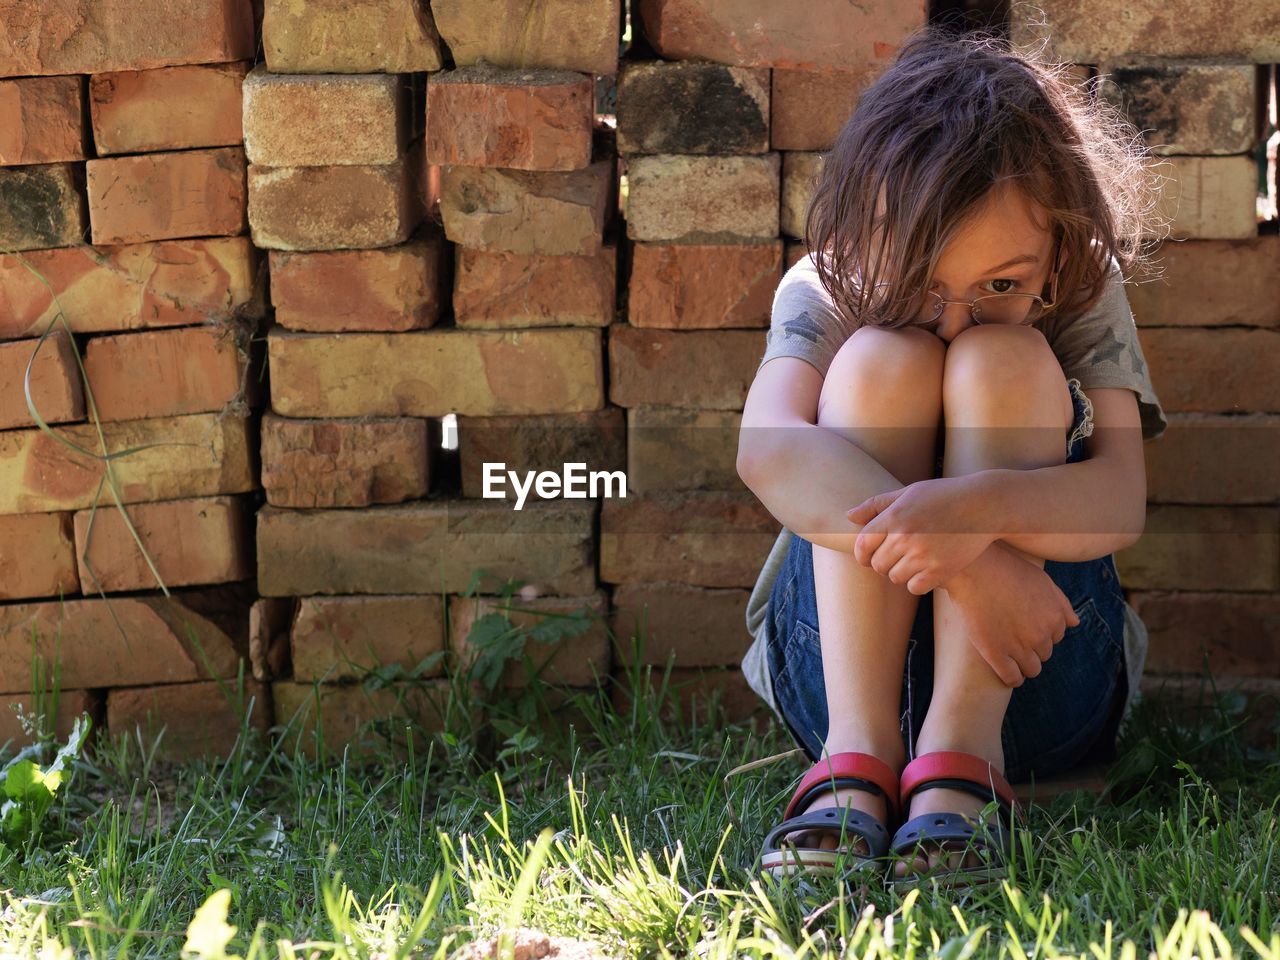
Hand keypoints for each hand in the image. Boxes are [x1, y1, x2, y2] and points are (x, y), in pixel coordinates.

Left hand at [847, 476, 995, 595]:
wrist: (984, 506)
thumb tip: (849, 516)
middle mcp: (905, 537)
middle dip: (882, 563)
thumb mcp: (908, 493)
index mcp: (894, 516)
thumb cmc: (943, 496)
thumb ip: (876, 505)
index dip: (862, 554)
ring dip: (900, 572)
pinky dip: (917, 582)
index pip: (862, 544)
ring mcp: (923, 555)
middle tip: (896, 556)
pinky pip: (914, 587)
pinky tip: (925, 570)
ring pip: (895, 577)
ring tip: (913, 561)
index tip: (867, 557)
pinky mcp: (940, 570)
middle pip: (877, 564)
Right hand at [938, 541, 1080, 686]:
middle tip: (1014, 635)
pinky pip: (1012, 678)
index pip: (1056, 637)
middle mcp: (1041, 635)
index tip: (1026, 626)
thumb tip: (1074, 623)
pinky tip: (1006, 670)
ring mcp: (1019, 647)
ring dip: (1024, 664)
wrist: (974, 570)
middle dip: (1033, 647)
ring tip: (1010, 654)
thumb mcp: (1042, 580)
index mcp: (1054, 618)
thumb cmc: (1006, 570)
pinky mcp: (996, 654)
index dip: (1041, 632)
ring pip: (1032, 669)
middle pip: (1044, 654)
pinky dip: (1012, 678)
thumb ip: (1061, 603)